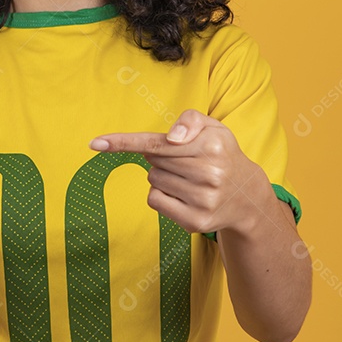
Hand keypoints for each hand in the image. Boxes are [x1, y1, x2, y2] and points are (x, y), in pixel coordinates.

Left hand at [89, 109, 273, 235]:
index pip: (158, 143)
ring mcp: (202, 201)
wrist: (247, 196)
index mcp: (211, 146)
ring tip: (191, 178)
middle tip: (188, 161)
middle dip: (163, 157)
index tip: (95, 143)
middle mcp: (209, 174)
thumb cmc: (221, 154)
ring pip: (153, 180)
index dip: (123, 142)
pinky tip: (185, 194)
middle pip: (153, 160)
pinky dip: (162, 195)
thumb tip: (170, 139)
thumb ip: (190, 120)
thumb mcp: (214, 127)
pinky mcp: (194, 222)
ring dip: (164, 176)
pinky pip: (155, 201)